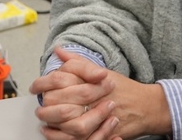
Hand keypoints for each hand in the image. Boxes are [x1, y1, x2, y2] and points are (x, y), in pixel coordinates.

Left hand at [29, 47, 172, 139]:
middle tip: (40, 103)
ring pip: (65, 121)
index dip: (43, 83)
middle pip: (60, 100)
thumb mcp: (102, 71)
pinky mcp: (98, 132)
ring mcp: (96, 116)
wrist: (146, 107)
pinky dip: (57, 135)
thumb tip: (59, 51)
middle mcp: (93, 97)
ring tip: (44, 116)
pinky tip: (50, 131)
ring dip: (50, 119)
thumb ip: (78, 62)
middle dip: (46, 103)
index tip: (35, 87)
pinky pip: (73, 137)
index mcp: (92, 80)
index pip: (60, 79)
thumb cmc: (124, 89)